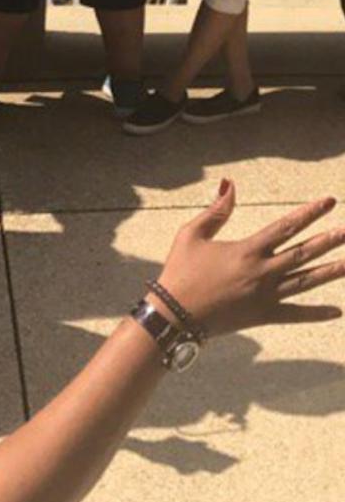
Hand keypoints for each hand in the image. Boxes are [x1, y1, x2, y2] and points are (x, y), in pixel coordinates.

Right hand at [156, 180, 344, 336]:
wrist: (174, 314)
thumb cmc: (179, 271)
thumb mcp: (191, 234)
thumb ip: (216, 211)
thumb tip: (230, 185)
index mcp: (247, 250)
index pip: (286, 227)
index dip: (309, 213)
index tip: (329, 202)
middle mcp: (262, 272)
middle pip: (303, 253)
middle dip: (330, 240)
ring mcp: (265, 296)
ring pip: (306, 281)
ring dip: (331, 271)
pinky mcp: (262, 316)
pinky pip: (295, 314)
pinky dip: (316, 313)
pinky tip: (337, 312)